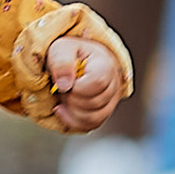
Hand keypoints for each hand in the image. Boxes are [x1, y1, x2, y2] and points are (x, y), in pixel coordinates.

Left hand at [45, 13, 131, 135]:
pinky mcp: (104, 111)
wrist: (77, 58)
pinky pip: (92, 125)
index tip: (65, 81)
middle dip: (71, 98)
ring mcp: (111, 100)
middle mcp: (114, 84)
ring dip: (72, 111)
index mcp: (106, 65)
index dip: (76, 87)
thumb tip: (64, 86)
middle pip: (94, 103)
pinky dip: (74, 121)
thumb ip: (61, 62)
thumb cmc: (70, 53)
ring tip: (65, 96)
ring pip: (94, 118)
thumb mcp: (61, 48)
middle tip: (63, 86)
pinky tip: (63, 109)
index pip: (96, 83)